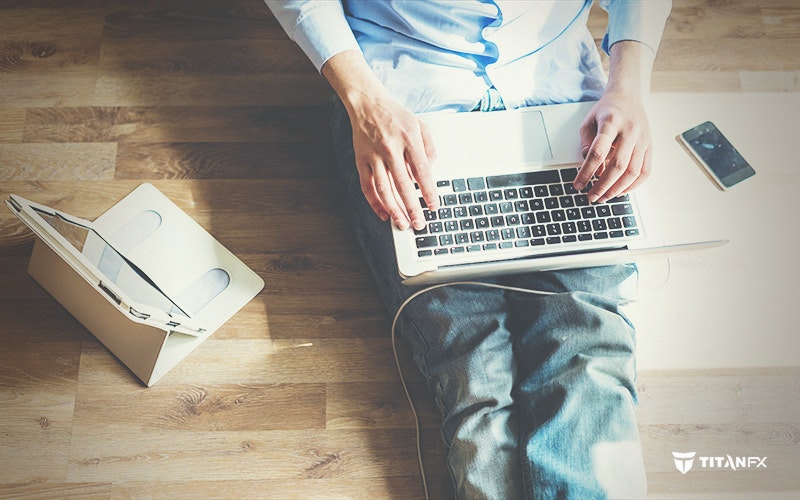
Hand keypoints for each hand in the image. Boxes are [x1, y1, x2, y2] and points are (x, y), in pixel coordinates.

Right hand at [321, 50, 437, 230]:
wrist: (367, 103)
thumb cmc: (395, 115)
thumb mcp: (420, 125)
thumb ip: (429, 149)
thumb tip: (429, 173)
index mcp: (409, 139)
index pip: (422, 171)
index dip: (428, 192)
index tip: (434, 207)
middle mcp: (390, 148)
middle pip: (403, 184)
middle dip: (412, 207)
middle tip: (419, 224)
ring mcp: (373, 156)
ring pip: (384, 189)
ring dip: (393, 209)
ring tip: (402, 224)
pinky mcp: (361, 160)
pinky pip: (367, 186)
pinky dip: (374, 203)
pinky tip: (383, 214)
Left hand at [573, 91, 651, 203]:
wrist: (628, 95)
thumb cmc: (607, 110)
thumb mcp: (588, 122)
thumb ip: (586, 144)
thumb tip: (589, 168)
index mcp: (611, 122)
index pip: (598, 152)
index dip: (587, 171)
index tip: (578, 184)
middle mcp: (630, 131)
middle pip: (617, 165)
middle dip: (602, 185)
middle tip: (591, 196)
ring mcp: (642, 139)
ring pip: (633, 171)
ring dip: (617, 189)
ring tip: (604, 197)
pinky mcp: (650, 146)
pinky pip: (645, 171)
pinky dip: (633, 185)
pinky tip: (621, 191)